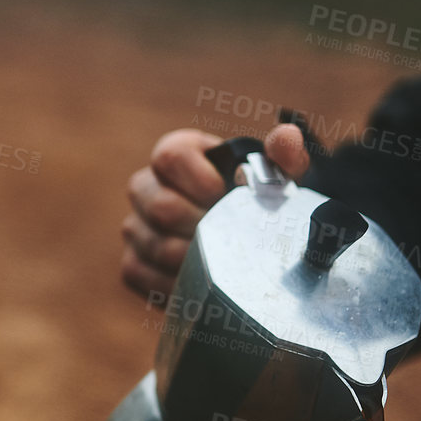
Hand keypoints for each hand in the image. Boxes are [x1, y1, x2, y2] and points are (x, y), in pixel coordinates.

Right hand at [120, 123, 310, 299]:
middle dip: (203, 226)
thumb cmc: (255, 200)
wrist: (240, 239)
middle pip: (161, 206)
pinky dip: (176, 282)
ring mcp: (135, 226)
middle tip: (233, 236)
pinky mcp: (133, 262)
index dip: (200, 179)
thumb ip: (284, 156)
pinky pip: (141, 273)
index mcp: (175, 155)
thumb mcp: (275, 177)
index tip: (227, 195)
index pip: (169, 157)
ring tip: (225, 261)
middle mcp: (146, 187)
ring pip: (154, 244)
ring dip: (194, 258)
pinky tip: (203, 282)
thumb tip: (288, 138)